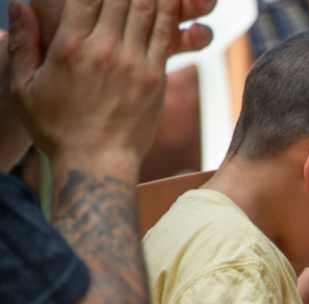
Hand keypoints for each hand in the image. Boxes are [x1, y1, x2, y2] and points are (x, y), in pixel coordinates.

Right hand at [7, 0, 184, 166]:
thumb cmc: (57, 128)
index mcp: (69, 47)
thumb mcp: (25, 87)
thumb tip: (19, 3)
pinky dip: (168, 11)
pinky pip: (164, 33)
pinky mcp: (155, 76)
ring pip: (146, 8)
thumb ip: (22, 42)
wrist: (96, 162)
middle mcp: (103, 50)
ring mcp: (133, 62)